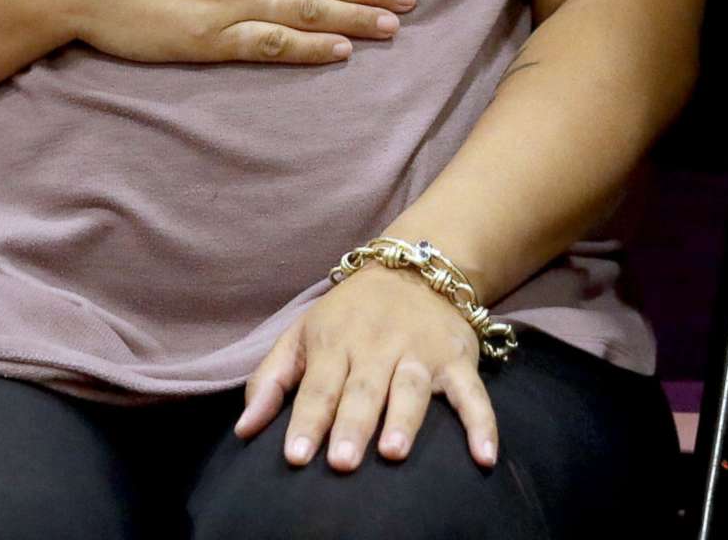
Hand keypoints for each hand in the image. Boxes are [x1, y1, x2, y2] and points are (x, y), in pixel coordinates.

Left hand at [236, 267, 498, 471]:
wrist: (416, 265)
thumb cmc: (348, 313)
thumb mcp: (302, 334)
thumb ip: (272, 381)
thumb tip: (243, 431)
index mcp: (335, 342)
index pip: (318, 386)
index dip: (306, 421)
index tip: (295, 457)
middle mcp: (378, 346)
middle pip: (363, 389)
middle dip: (353, 425)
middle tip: (342, 462)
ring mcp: (420, 351)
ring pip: (411, 386)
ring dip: (404, 418)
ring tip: (394, 452)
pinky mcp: (457, 358)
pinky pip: (472, 393)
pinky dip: (482, 424)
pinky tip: (484, 457)